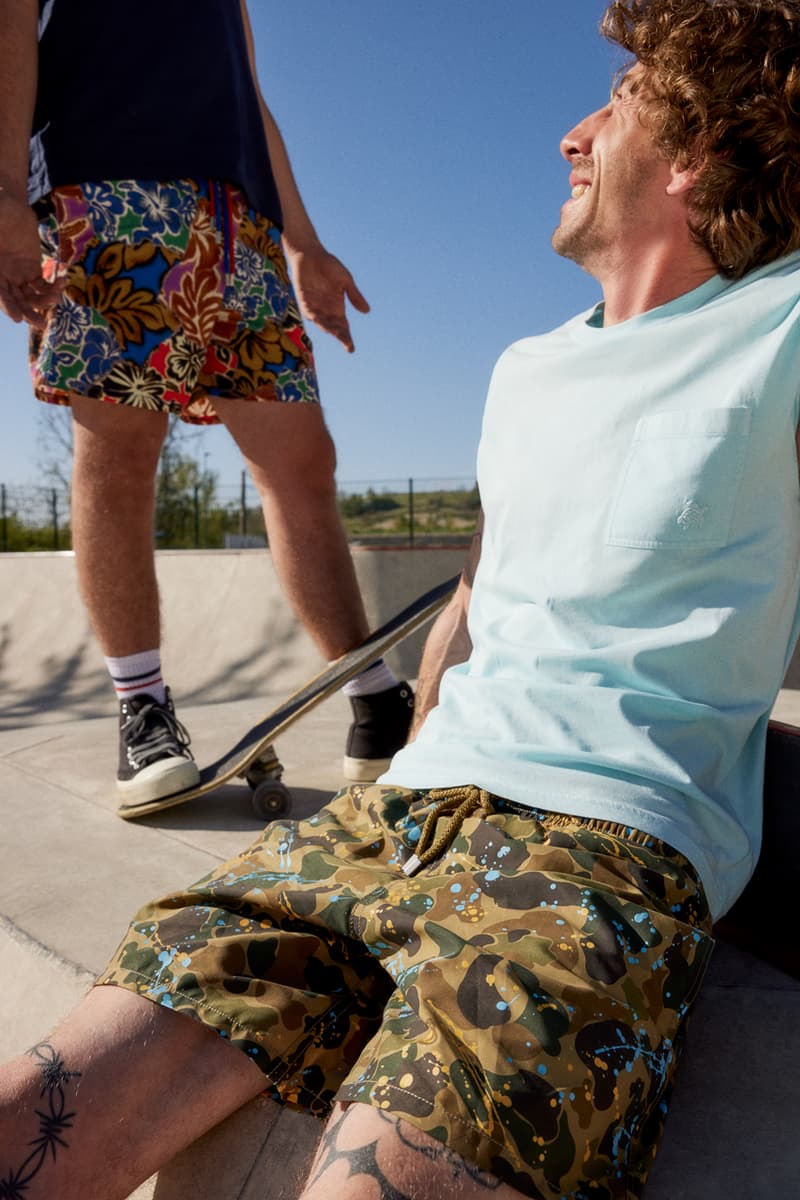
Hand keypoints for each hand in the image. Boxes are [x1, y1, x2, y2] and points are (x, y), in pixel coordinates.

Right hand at [0, 191, 63, 326]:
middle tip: (41, 324)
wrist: (11, 207)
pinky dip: (53, 287)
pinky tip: (63, 283)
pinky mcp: (32, 271)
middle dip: (28, 313)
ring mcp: (17, 276)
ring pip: (30, 296)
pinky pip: (43, 285)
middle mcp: (2, 278)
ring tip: (56, 299)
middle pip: (15, 301)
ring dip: (44, 301)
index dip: (7, 306)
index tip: (17, 318)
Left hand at [287, 243, 369, 352]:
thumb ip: (354, 295)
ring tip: (337, 335)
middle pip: (334, 328)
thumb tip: (367, 311)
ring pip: (322, 323)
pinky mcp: (303, 301)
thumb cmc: (328, 266)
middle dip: (340, 336)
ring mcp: (314, 307)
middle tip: (347, 344)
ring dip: (330, 329)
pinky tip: (322, 323)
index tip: (351, 348)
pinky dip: (316, 318)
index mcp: (337, 308)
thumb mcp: (345, 281)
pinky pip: (310, 313)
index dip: (346, 338)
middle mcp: (325, 311)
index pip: (342, 327)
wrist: (310, 254)